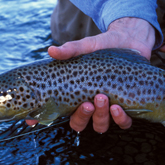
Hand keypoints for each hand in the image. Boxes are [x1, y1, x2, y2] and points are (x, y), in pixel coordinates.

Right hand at [27, 17, 154, 132]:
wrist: (131, 39)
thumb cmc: (105, 45)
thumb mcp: (87, 46)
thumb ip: (70, 50)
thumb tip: (51, 50)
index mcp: (76, 94)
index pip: (56, 112)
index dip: (42, 119)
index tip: (32, 121)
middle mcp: (90, 105)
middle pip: (78, 124)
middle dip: (81, 117)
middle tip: (86, 103)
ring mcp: (108, 109)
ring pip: (100, 125)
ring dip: (100, 116)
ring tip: (103, 98)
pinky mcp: (128, 108)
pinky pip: (123, 123)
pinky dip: (120, 119)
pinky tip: (118, 108)